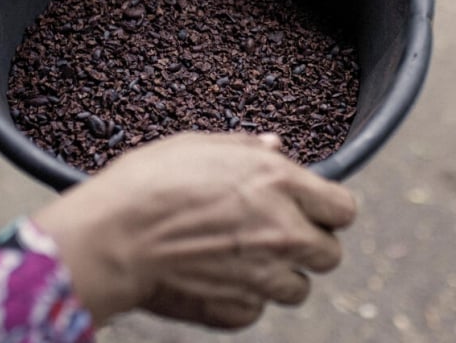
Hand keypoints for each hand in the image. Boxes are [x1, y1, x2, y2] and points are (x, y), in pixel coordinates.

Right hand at [32, 132, 355, 328]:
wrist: (112, 236)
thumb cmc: (148, 183)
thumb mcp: (197, 145)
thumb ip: (246, 147)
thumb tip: (275, 144)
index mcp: (280, 183)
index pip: (343, 208)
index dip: (327, 209)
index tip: (310, 210)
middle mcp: (284, 231)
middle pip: (330, 254)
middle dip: (307, 245)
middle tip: (273, 235)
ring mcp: (264, 276)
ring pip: (297, 288)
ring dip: (277, 275)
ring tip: (238, 258)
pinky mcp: (238, 309)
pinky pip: (256, 310)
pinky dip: (241, 298)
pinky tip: (213, 277)